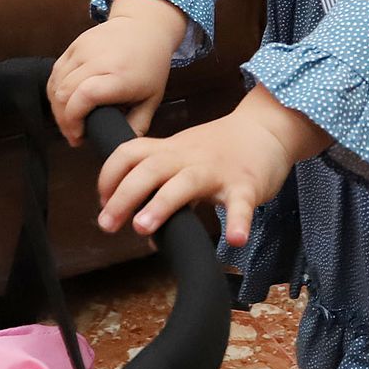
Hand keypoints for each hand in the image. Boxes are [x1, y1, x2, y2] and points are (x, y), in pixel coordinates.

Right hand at [48, 0, 185, 145]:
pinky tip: (64, 103)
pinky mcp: (75, 44)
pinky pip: (55, 72)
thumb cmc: (150, 65)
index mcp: (121, 76)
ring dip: (57, 107)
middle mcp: (100, 60)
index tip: (79, 136)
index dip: (74, 119)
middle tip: (73, 134)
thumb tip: (121, 147)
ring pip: (56, 83)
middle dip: (63, 120)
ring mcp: (84, 49)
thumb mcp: (153, 98)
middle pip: (65, 93)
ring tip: (69, 121)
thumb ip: (137, 125)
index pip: (85, 96)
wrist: (144, 26)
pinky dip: (55, 91)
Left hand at [95, 86, 331, 245]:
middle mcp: (188, 158)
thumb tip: (145, 232)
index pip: (129, 153)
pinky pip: (241, 203)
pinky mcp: (246, 185)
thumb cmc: (221, 149)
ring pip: (185, 183)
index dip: (109, 175)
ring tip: (143, 228)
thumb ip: (164, 191)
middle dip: (124, 196)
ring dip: (161, 204)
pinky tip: (236, 240)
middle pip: (149, 169)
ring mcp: (217, 171)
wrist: (266, 128)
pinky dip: (238, 221)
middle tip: (107, 225)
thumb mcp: (185, 160)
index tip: (102, 202)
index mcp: (170, 150)